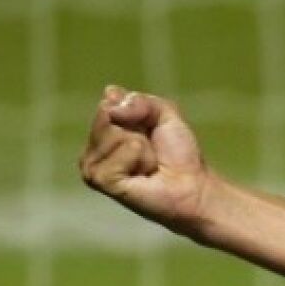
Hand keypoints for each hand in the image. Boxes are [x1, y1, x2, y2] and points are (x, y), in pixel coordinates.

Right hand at [77, 85, 214, 235]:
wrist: (191, 184)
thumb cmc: (178, 152)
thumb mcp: (163, 113)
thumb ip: (138, 101)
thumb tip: (108, 101)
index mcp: (102, 131)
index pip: (108, 103)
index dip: (137, 112)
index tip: (150, 129)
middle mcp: (92, 148)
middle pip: (107, 115)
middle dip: (139, 128)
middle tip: (150, 149)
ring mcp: (92, 166)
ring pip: (113, 133)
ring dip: (141, 146)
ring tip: (147, 163)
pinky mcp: (101, 181)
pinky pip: (120, 153)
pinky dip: (139, 159)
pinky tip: (143, 174)